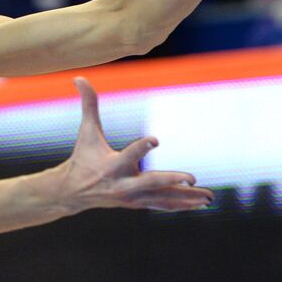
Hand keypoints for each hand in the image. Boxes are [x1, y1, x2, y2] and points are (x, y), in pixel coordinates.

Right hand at [58, 78, 212, 211]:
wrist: (73, 192)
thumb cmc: (83, 157)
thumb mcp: (85, 132)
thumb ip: (88, 105)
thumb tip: (78, 77)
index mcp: (112, 165)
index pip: (129, 155)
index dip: (142, 147)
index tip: (156, 139)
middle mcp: (124, 184)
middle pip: (151, 182)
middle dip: (171, 180)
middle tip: (193, 178)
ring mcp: (132, 197)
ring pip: (162, 198)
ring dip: (186, 197)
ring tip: (208, 196)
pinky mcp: (138, 203)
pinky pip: (163, 204)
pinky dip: (181, 204)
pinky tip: (200, 203)